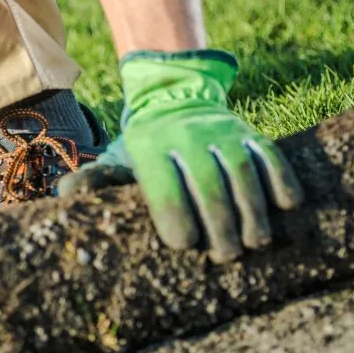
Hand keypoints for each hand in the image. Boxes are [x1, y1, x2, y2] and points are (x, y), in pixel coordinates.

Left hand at [60, 50, 301, 262]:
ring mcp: (221, 132)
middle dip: (219, 221)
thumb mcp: (117, 159)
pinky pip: (269, 153)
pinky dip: (281, 177)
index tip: (185, 244)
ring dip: (253, 207)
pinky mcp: (248, 133)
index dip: (175, 214)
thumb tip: (64, 196)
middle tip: (226, 256)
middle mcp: (186, 136)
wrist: (174, 96)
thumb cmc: (144, 147)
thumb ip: (97, 180)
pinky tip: (289, 206)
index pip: (164, 184)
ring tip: (257, 243)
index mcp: (149, 147)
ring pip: (241, 169)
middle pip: (207, 181)